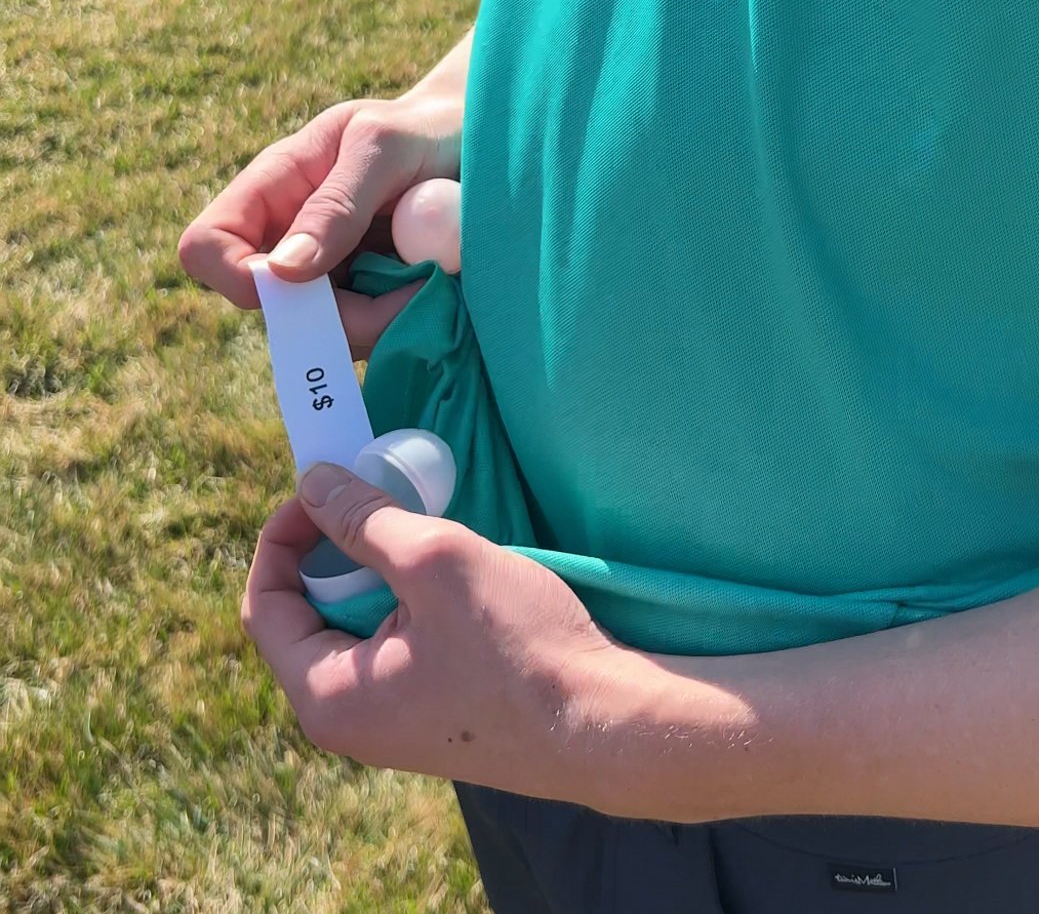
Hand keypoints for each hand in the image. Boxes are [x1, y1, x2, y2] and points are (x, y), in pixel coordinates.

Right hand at [178, 94, 460, 358]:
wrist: (478, 142)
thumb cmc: (426, 126)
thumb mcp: (384, 146)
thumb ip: (337, 202)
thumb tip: (282, 272)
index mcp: (275, 186)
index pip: (206, 246)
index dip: (237, 277)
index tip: (302, 286)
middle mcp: (290, 236)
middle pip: (270, 309)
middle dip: (334, 317)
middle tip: (410, 291)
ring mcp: (327, 274)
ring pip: (322, 335)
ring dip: (377, 323)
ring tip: (432, 279)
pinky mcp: (366, 299)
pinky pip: (364, 336)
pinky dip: (399, 324)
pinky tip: (433, 289)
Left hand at [241, 464, 627, 802]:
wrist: (605, 724)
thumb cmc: (517, 646)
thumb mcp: (434, 562)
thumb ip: (364, 521)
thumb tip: (311, 483)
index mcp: (327, 697)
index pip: (265, 605)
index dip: (283, 535)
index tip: (323, 487)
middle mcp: (346, 721)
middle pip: (307, 615)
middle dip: (335, 550)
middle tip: (381, 500)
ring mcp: (390, 723)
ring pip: (354, 627)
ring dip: (378, 572)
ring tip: (423, 532)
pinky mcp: (430, 715)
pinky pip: (392, 647)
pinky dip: (407, 601)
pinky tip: (451, 576)